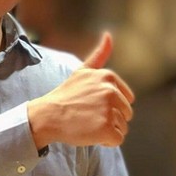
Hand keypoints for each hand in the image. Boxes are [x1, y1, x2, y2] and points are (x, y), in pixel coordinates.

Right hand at [27, 32, 134, 147]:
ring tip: (88, 124)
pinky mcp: (106, 128)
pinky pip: (117, 139)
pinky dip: (105, 141)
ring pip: (122, 127)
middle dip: (111, 119)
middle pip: (127, 114)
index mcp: (108, 77)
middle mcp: (111, 92)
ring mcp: (109, 110)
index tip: (93, 105)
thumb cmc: (65, 95)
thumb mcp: (82, 71)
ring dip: (107, 130)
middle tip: (89, 116)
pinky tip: (90, 133)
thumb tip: (109, 35)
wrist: (47, 116)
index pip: (127, 99)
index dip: (112, 106)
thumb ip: (99, 55)